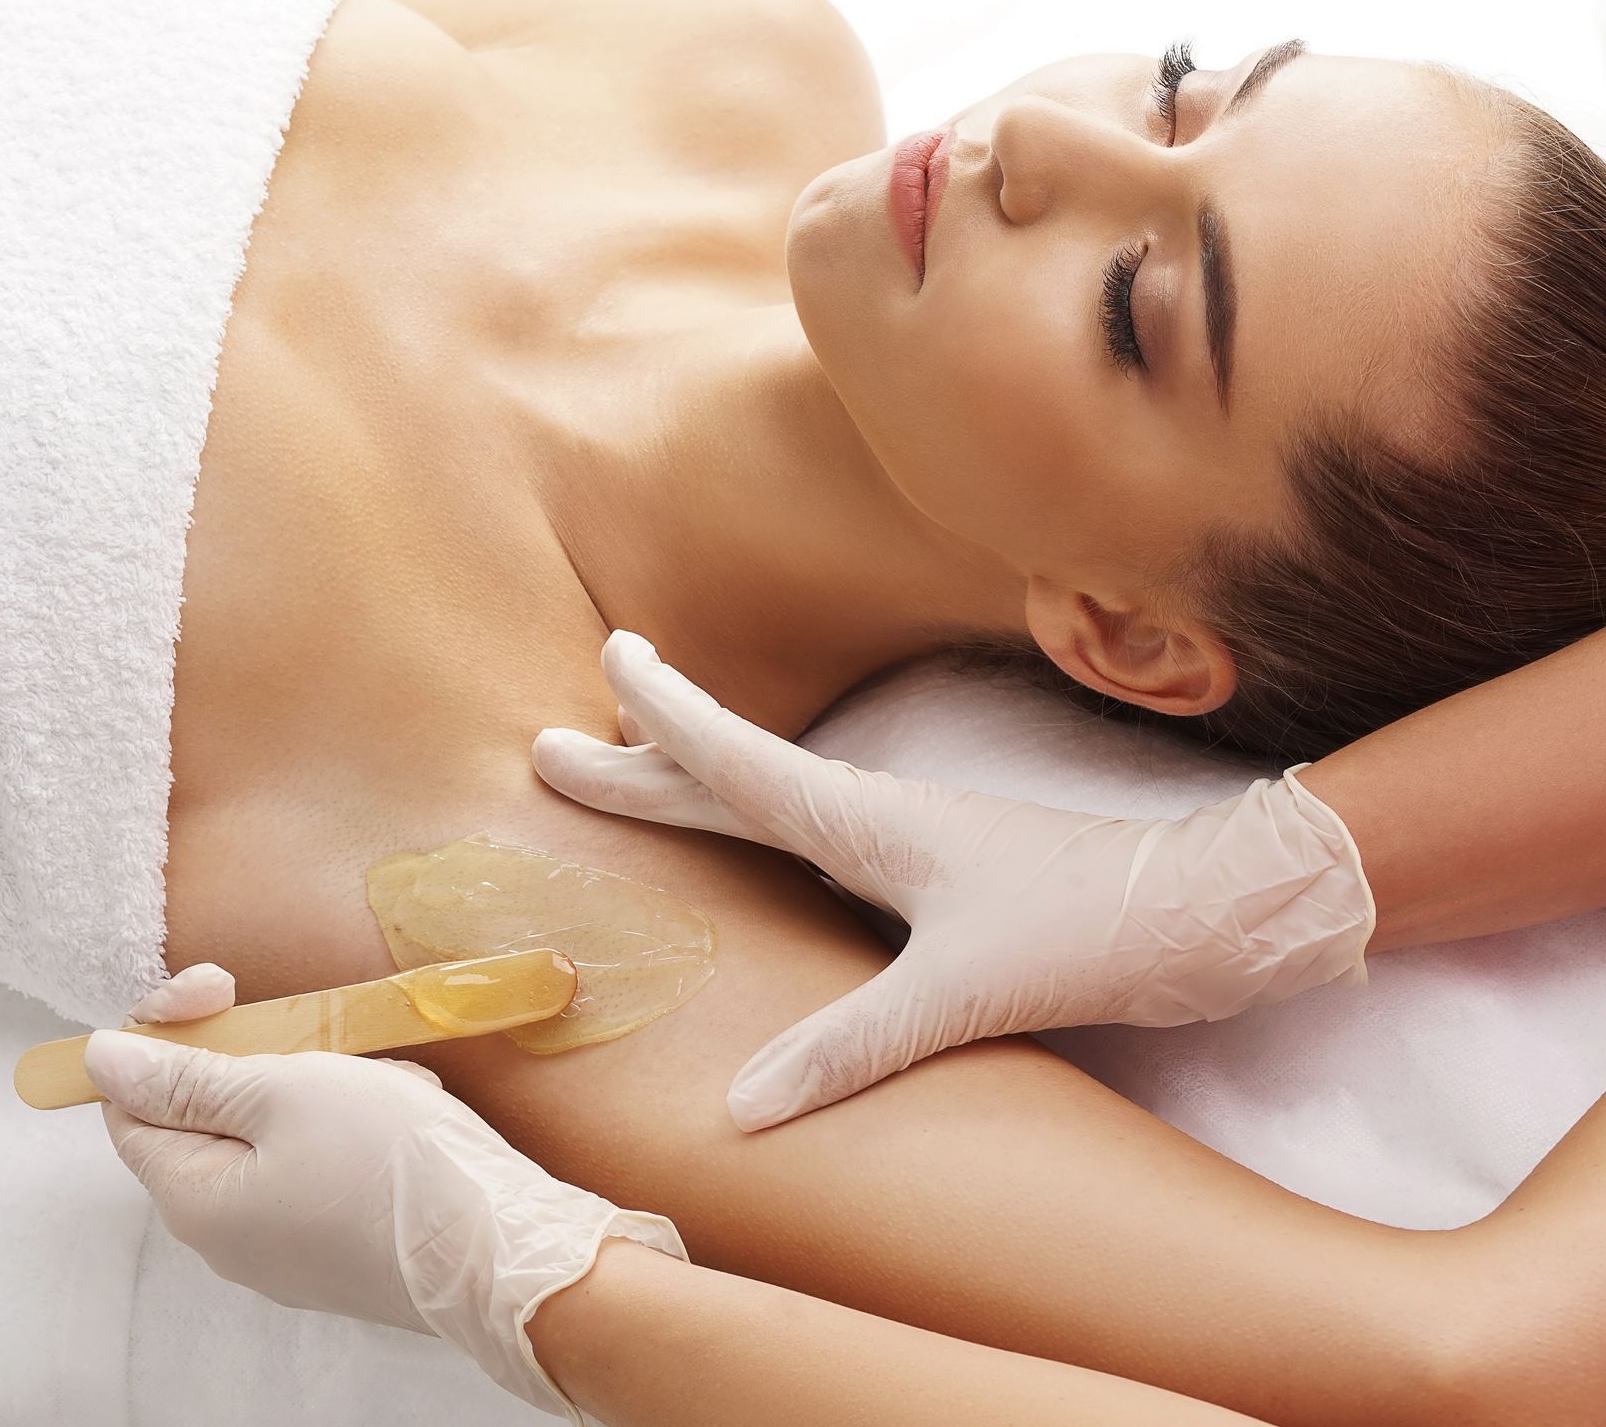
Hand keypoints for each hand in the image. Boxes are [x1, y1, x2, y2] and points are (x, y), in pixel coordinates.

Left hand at [82, 963, 687, 1421]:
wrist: (503, 1249)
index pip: (129, 1105)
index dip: (162, 1032)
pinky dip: (351, 1122)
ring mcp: (288, 1249)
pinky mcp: (342, 1247)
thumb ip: (189, 1074)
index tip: (221, 983)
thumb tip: (100, 1059)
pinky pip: (320, 1165)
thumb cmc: (394, 1164)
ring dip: (314, 1083)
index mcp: (194, 1199)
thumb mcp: (286, 1089)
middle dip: (257, 1054)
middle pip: (204, 1118)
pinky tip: (401, 1110)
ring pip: (271, 1135)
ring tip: (379, 1077)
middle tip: (314, 1029)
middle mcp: (228, 1237)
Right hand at [531, 630, 1376, 1131]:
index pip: (739, 761)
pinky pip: (812, 844)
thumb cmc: (1091, 928)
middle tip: (558, 742)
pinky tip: (757, 862)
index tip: (611, 656)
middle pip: (733, 779)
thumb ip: (851, 1045)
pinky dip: (757, 837)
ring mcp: (904, 843)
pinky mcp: (936, 877)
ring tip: (634, 779)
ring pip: (770, 808)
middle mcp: (874, 817)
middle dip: (645, 760)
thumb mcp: (967, 989)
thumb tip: (741, 1107)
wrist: (1206, 910)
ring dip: (697, 790)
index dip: (667, 720)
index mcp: (866, 819)